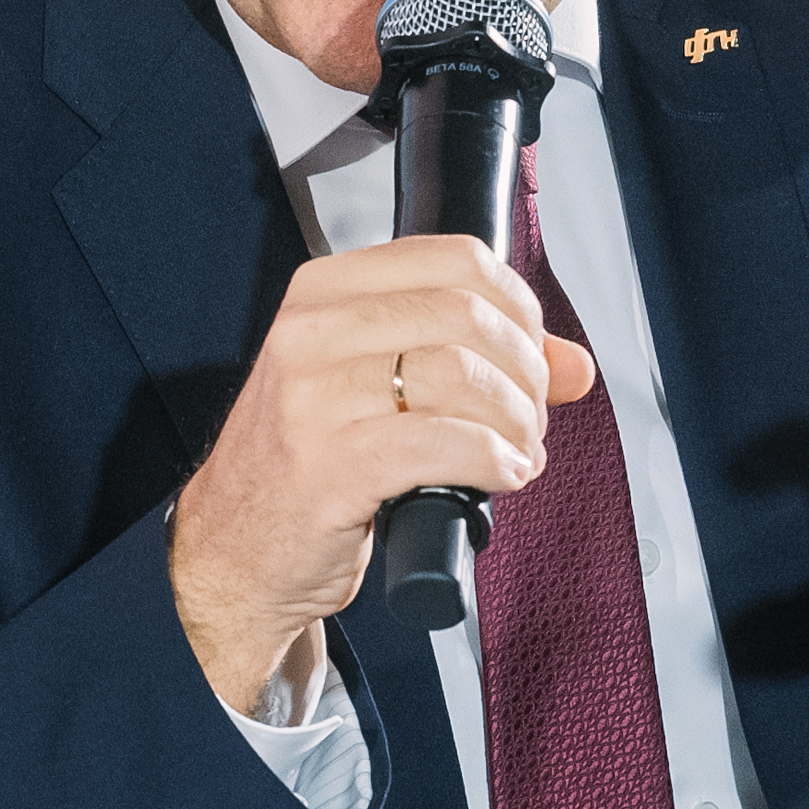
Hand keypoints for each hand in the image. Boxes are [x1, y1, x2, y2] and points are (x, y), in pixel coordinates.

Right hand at [172, 235, 596, 714]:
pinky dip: (493, 461)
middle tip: (530, 419)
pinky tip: (499, 478)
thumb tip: (575, 365)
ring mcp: (312, 399)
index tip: (533, 352)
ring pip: (461, 375)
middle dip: (525, 372)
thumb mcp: (379, 388)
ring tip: (517, 454)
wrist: (234, 551)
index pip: (456, 258)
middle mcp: (311, 332)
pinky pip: (443, 445)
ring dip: (516, 422)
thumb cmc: (310, 464)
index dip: (519, 305)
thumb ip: (476, 360)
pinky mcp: (328, 467)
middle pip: (467, 314)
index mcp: (324, 293)